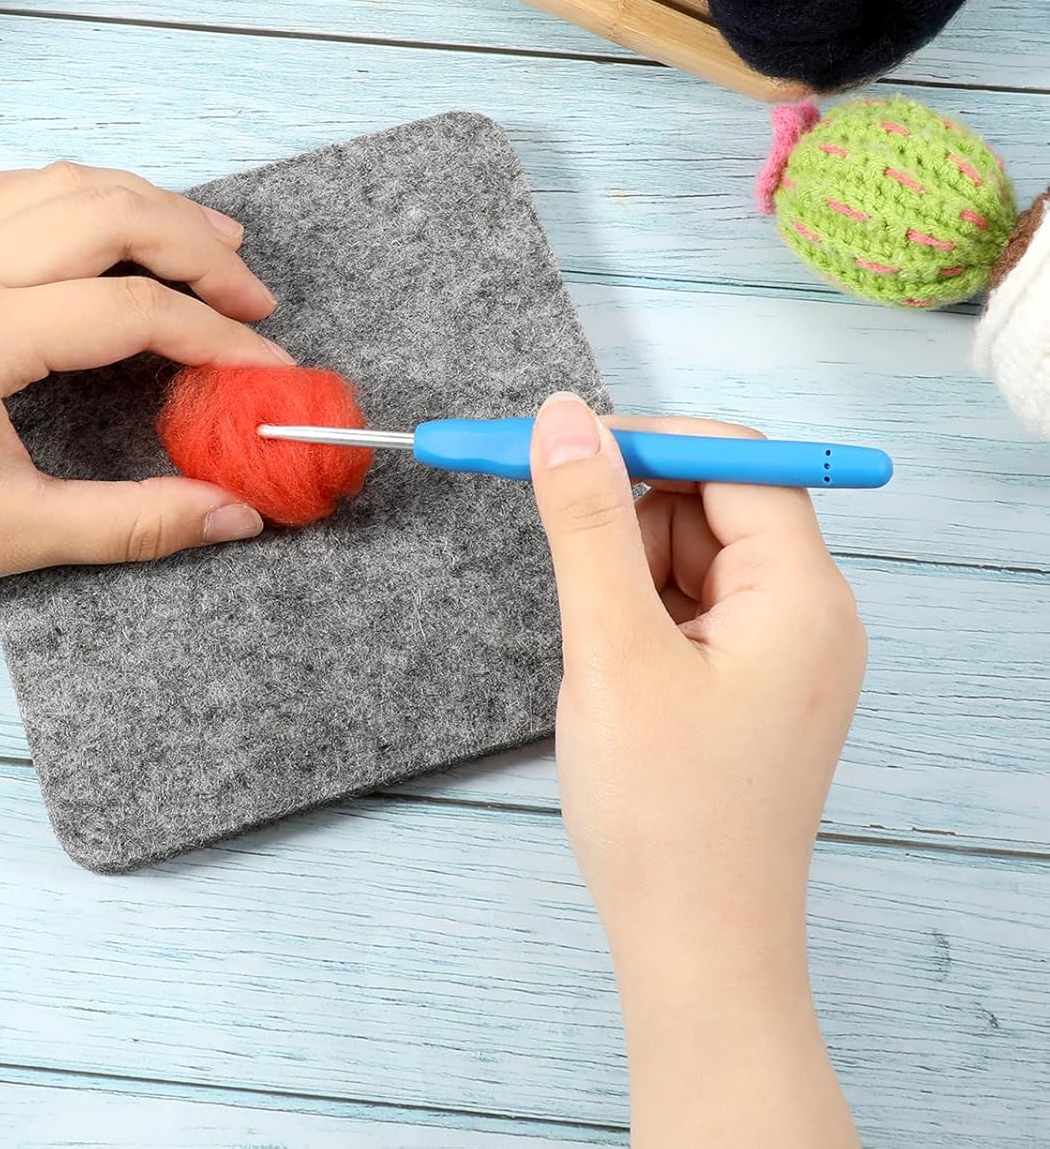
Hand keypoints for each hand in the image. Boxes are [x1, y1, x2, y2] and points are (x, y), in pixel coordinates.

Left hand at [0, 163, 291, 613]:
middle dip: (196, 246)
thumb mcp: (14, 533)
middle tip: (253, 295)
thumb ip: (137, 521)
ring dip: (143, 204)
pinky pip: (7, 190)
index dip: (218, 339)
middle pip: (110, 213)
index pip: (136, 309)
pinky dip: (72, 195)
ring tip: (204, 246)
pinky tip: (103, 225)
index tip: (268, 370)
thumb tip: (237, 514)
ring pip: (62, 184)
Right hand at [531, 394, 863, 1147]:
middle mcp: (807, 613)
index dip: (645, 441)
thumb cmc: (664, 816)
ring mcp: (779, 651)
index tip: (559, 448)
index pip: (736, 460)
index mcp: (803, 596)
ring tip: (597, 650)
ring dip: (625, 570)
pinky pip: (687, 605)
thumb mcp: (610, 649)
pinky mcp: (746, 682)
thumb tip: (565, 416)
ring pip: (689, 554)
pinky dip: (635, 613)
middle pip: (712, 502)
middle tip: (564, 563)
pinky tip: (610, 668)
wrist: (693, 949)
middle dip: (629, 514)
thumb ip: (585, 521)